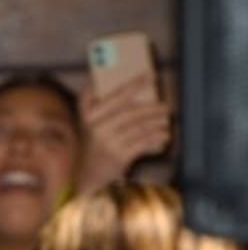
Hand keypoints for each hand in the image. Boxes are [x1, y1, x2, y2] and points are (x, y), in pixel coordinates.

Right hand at [75, 74, 170, 194]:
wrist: (84, 174)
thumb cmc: (92, 143)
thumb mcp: (87, 123)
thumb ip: (94, 102)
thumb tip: (119, 83)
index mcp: (88, 115)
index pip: (113, 95)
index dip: (132, 84)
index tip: (149, 75)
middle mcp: (96, 128)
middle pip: (130, 111)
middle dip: (151, 107)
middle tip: (165, 105)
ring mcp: (108, 143)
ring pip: (139, 127)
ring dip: (157, 122)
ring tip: (166, 119)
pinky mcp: (119, 157)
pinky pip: (143, 143)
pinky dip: (156, 138)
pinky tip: (164, 135)